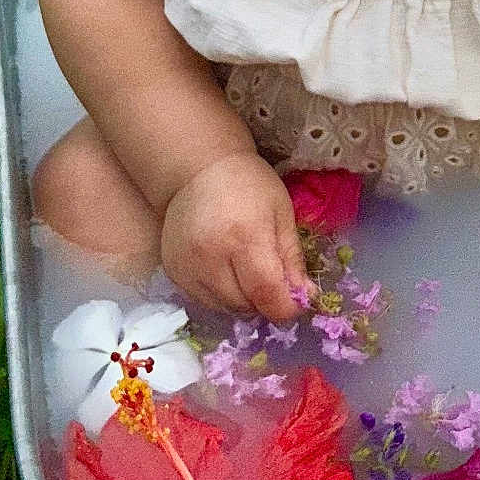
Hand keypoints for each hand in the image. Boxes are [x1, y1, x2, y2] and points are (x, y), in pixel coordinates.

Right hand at [159, 152, 308, 322]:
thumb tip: (306, 296)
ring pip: (224, 309)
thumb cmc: (249, 185)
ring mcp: (188, 267)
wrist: (198, 170)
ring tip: (248, 270)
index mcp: (245, 238)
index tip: (298, 300)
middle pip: (246, 306)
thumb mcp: (282, 213)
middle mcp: (212, 258)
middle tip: (273, 277)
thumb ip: (292, 258)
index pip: (267, 295)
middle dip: (266, 301)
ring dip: (243, 300)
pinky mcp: (173, 273)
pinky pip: (204, 301)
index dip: (287, 307)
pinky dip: (221, 296)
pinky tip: (226, 270)